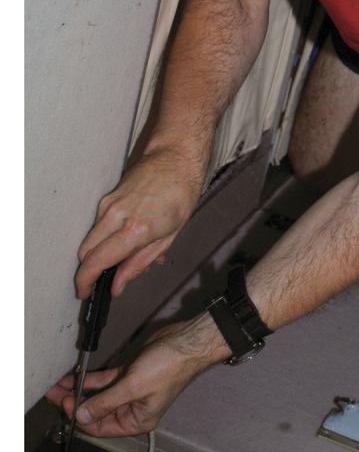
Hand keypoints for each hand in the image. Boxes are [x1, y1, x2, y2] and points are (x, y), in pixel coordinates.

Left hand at [45, 319, 223, 436]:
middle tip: (57, 394)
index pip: (100, 427)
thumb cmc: (170, 367)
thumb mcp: (134, 387)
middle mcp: (133, 409)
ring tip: (61, 385)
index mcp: (137, 421)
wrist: (187, 342)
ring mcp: (130, 391)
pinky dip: (92, 379)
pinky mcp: (130, 373)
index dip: (80, 417)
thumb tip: (81, 416)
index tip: (66, 403)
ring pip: (99, 395)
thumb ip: (105, 403)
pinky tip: (77, 376)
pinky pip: (106, 381)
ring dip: (80, 390)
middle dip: (76, 404)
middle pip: (97, 411)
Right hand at [76, 148, 203, 298]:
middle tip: (104, 279)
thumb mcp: (169, 236)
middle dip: (89, 270)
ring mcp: (109, 204)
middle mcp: (117, 216)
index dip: (86, 282)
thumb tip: (118, 285)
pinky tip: (127, 236)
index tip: (85, 293)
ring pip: (90, 238)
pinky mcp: (108, 197)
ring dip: (98, 252)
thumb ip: (140, 262)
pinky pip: (99, 224)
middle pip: (85, 252)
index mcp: (136, 229)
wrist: (176, 158)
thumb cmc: (181, 196)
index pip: (97, 261)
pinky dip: (106, 236)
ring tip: (125, 254)